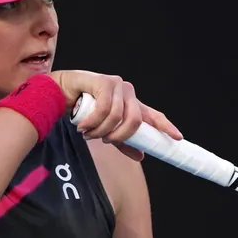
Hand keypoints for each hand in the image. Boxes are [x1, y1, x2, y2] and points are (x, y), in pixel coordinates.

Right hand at [48, 70, 182, 160]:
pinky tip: (83, 125)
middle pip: (135, 120)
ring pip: (117, 117)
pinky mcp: (104, 81)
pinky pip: (104, 108)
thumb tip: (141, 156)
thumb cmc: (84, 110)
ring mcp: (117, 85)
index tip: (177, 137)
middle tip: (103, 140)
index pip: (153, 115)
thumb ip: (123, 142)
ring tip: (87, 131)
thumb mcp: (106, 131)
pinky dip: (93, 122)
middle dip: (118, 136)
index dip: (166, 126)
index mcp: (132, 105)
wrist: (60, 93)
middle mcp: (128, 93)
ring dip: (100, 130)